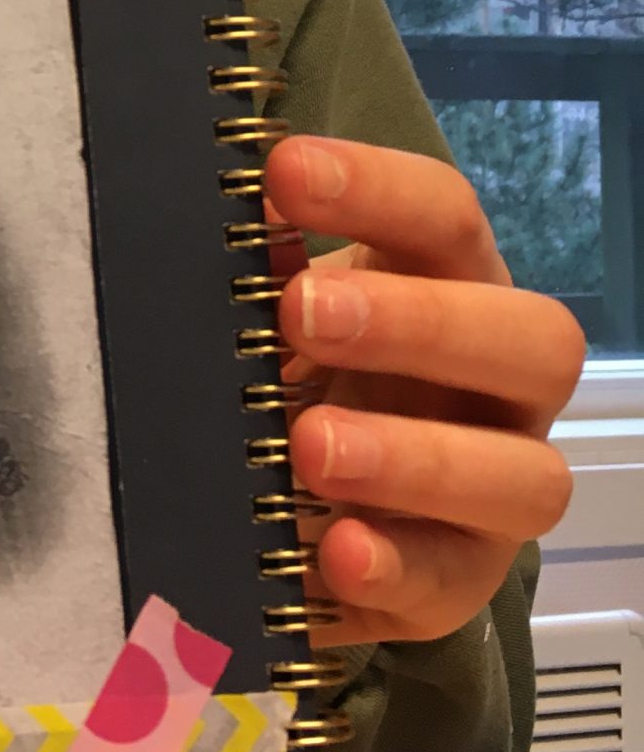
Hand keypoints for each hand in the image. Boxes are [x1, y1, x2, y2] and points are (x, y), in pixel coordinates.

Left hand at [262, 137, 582, 647]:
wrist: (311, 512)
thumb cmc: (302, 376)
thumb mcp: (275, 317)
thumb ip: (257, 265)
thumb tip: (219, 205)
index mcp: (451, 290)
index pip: (446, 219)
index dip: (377, 189)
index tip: (282, 170)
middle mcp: (500, 386)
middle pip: (532, 340)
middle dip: (421, 323)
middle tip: (303, 316)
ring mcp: (496, 492)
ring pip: (523, 475)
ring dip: (415, 457)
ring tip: (312, 448)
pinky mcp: (458, 581)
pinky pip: (451, 581)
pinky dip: (393, 567)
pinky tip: (336, 551)